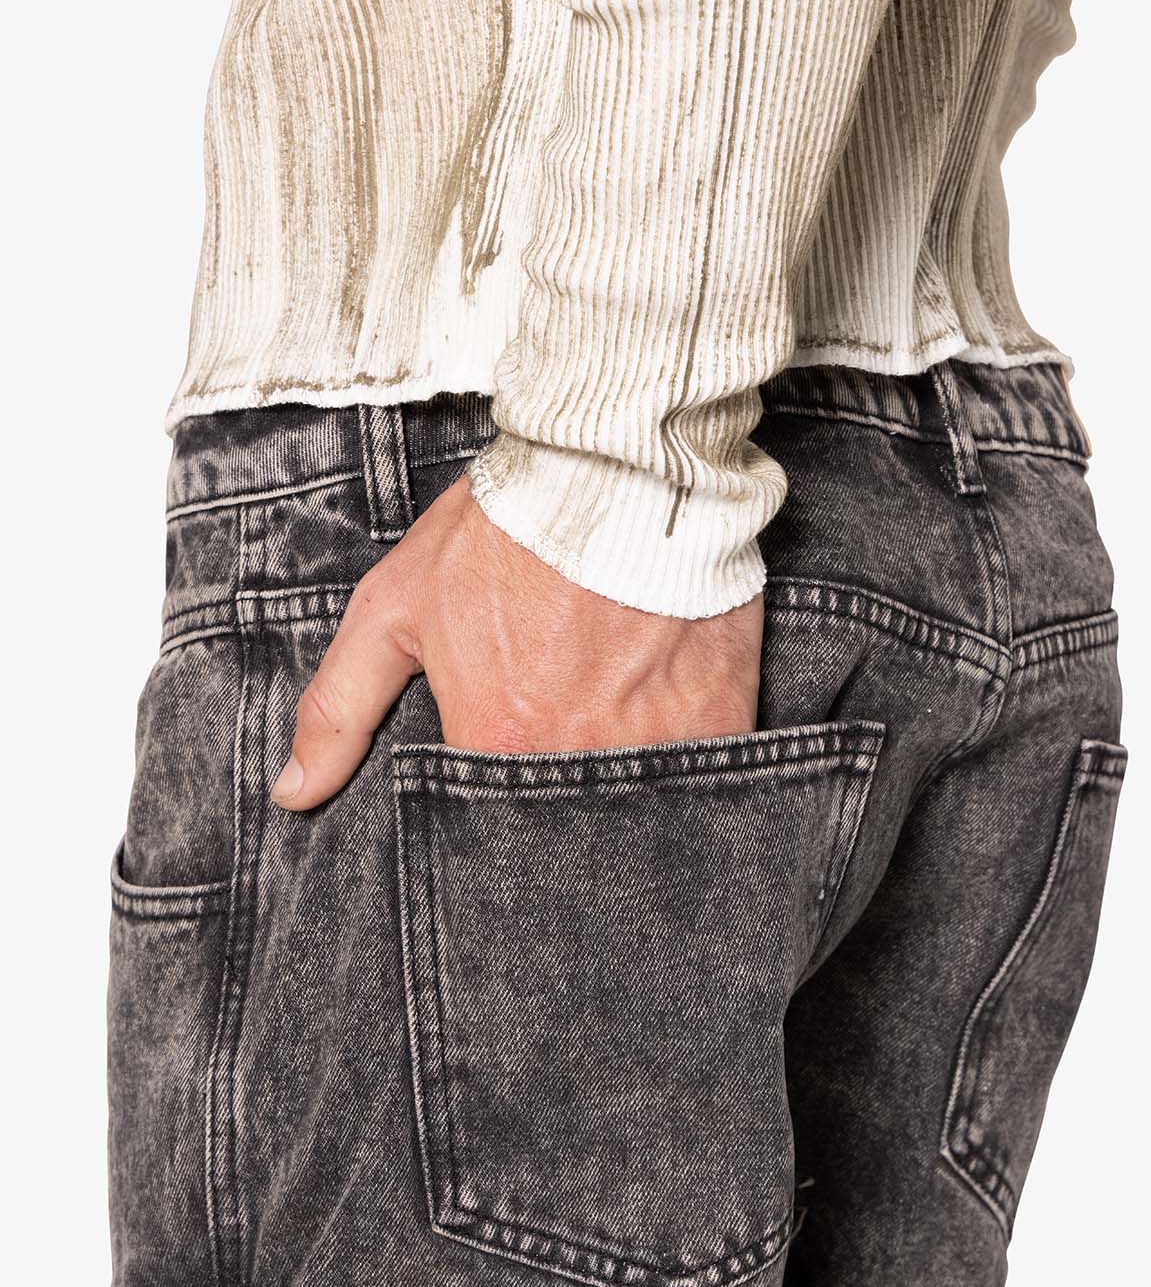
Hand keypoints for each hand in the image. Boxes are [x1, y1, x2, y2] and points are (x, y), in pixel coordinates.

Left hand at [271, 473, 762, 808]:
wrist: (619, 461)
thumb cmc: (505, 530)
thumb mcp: (394, 606)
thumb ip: (338, 708)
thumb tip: (295, 793)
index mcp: (497, 740)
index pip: (484, 822)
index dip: (486, 804)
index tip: (496, 772)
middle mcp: (578, 757)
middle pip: (561, 825)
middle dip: (551, 804)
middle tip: (555, 742)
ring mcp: (657, 746)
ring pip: (631, 808)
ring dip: (615, 786)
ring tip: (607, 732)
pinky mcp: (720, 722)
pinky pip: (700, 776)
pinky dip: (683, 763)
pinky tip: (663, 723)